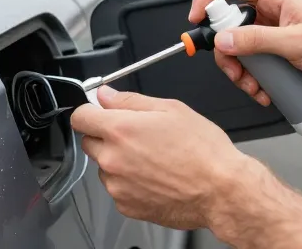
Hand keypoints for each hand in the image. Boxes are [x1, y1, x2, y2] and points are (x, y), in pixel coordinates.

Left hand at [70, 86, 252, 229]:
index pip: (80, 117)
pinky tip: (155, 176)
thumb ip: (130, 101)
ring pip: (104, 167)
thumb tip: (106, 95)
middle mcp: (113, 159)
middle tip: (137, 136)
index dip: (90, 111)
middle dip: (107, 136)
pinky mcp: (126, 206)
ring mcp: (117, 186)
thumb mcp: (171, 109)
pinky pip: (118, 188)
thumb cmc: (203, 151)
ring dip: (119, 160)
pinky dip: (129, 182)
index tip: (99, 113)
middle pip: (89, 142)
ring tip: (153, 159)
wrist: (221, 191)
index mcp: (121, 130)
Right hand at [189, 0, 301, 103]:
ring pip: (241, 47)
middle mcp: (273, 9)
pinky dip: (254, 77)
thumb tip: (224, 41)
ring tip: (254, 88)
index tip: (196, 20)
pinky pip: (256, 61)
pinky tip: (264, 91)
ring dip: (241, 70)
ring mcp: (276, 30)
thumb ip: (256, 41)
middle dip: (227, 52)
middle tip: (234, 71)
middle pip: (230, 23)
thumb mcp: (295, 43)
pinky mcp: (280, 49)